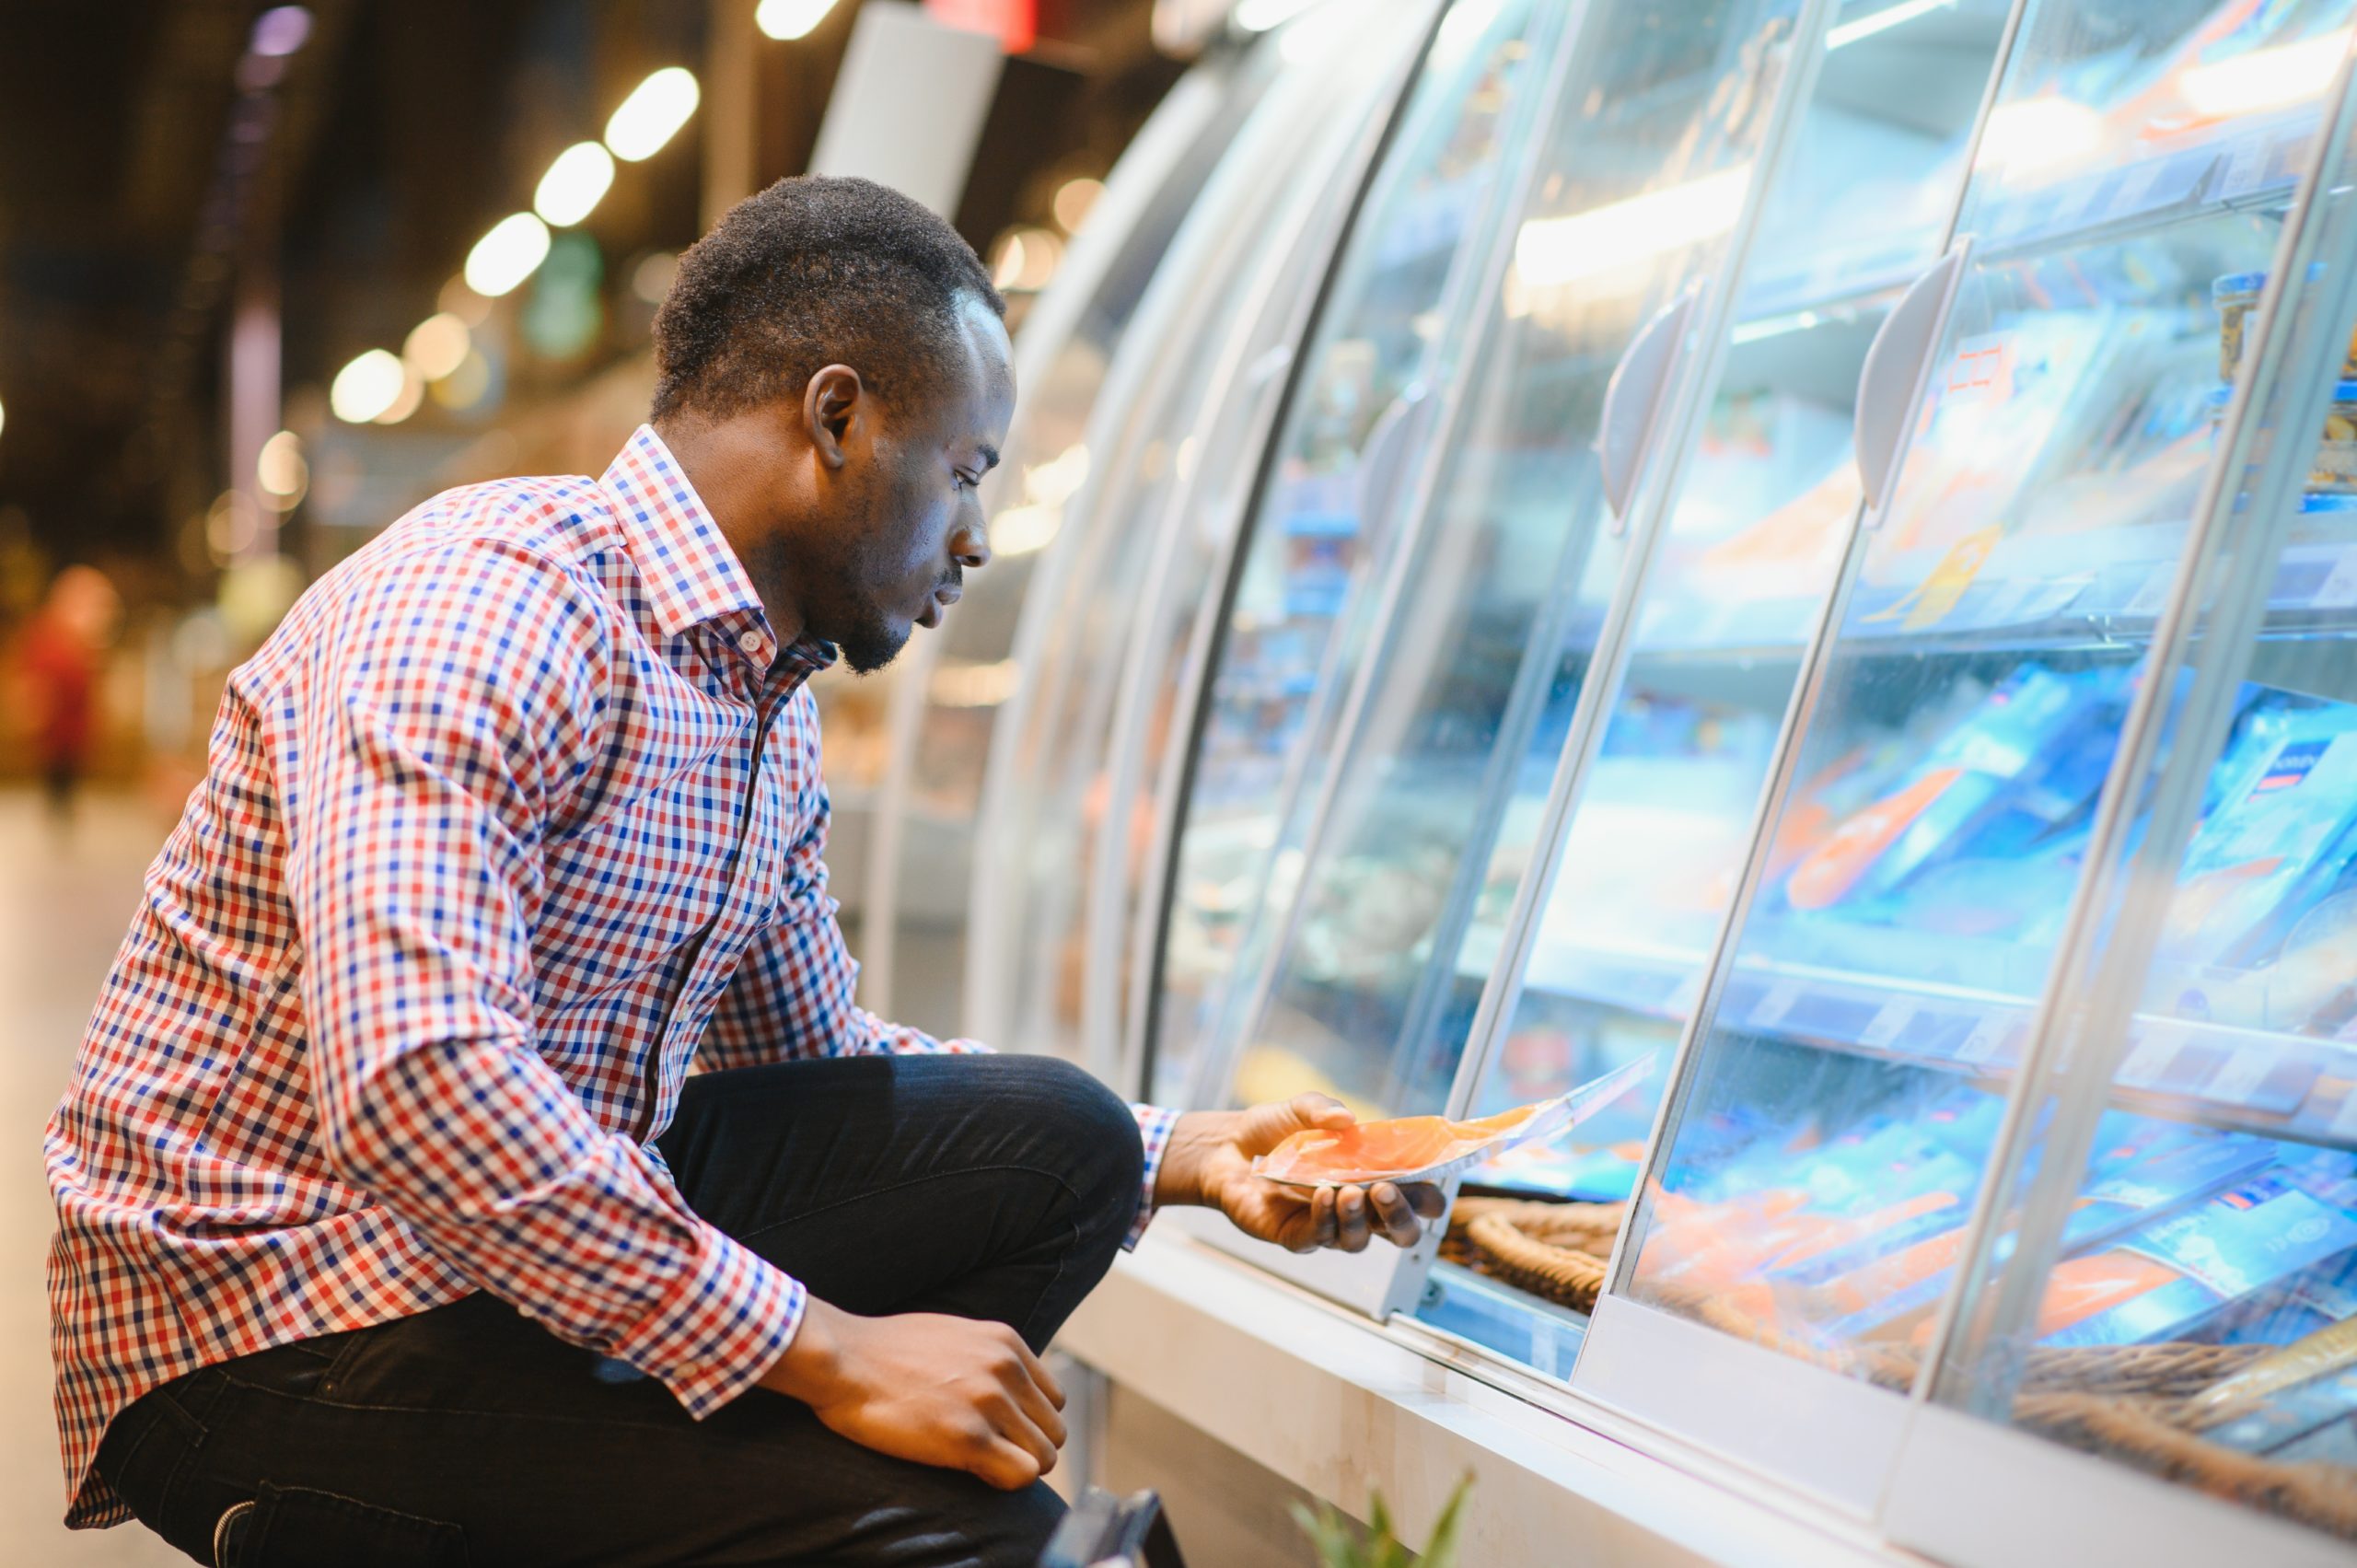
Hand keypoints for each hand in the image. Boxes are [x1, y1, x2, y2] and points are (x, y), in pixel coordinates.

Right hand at [759, 1299, 1064, 1490]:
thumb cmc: (885, 1352)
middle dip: (1027, 1448)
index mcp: (1005, 1342)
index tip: (1000, 1432)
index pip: (1053, 1399)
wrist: (842, 1360)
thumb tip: (1007, 1390)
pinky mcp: (968, 1438)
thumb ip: (987, 1358)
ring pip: (1046, 1456)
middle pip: (1054, 1430)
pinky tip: (973, 1471)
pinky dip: (1004, 1481)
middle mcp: (1005, 1368)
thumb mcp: (953, 1335)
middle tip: (989, 1454)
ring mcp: (989, 1402)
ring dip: (1017, 1466)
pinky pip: (1023, 1475)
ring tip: (979, 1462)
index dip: (1029, 1423)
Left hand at [1157, 1095, 1446, 1253]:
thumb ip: (1322, 1109)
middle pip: (1399, 1232)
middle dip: (1402, 1217)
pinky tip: (1321, 1196)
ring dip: (1359, 1219)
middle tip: (1387, 1190)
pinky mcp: (1296, 1236)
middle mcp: (1357, 1208)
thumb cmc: (1273, 1130)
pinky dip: (1324, 1219)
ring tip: (1350, 1191)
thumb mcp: (1300, 1109)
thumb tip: (1347, 1119)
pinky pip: (1318, 1238)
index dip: (1429, 1197)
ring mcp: (1328, 1226)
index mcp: (1373, 1178)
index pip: (1417, 1199)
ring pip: (1359, 1240)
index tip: (1431, 1183)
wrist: (1225, 1148)